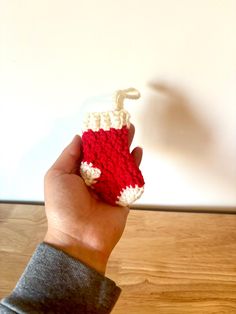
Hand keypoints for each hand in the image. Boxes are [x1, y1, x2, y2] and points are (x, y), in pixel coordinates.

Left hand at [44, 125, 141, 273]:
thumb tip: (79, 136)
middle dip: (114, 139)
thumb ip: (68, 155)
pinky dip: (135, 164)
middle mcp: (95, 177)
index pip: (89, 150)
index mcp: (78, 172)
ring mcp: (110, 186)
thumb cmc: (64, 206)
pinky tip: (138, 151)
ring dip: (126, 147)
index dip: (96, 137)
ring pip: (120, 162)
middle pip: (107, 154)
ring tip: (132, 131)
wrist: (79, 237)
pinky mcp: (123, 195)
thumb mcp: (57, 176)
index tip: (103, 123)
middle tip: (121, 124)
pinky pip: (131, 177)